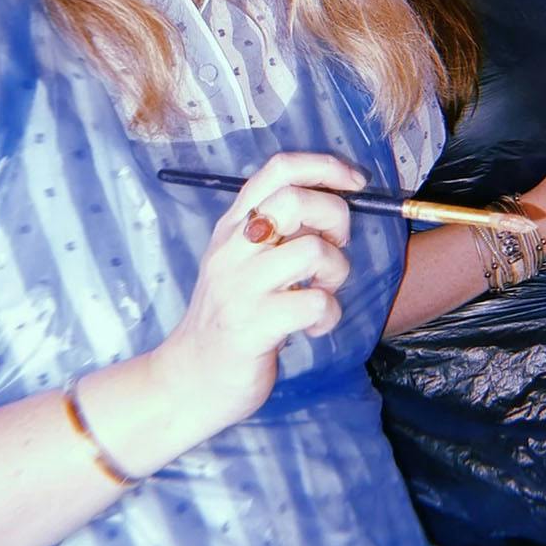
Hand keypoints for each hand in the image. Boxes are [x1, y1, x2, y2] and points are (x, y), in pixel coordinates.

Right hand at [153, 152, 363, 433]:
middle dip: (336, 217)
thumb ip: (282, 227)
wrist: (190, 378)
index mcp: (234, 225)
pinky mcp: (251, 326)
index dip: (326, 167)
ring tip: (322, 291)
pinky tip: (314, 326)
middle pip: (295, 200)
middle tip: (336, 246)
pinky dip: (329, 314)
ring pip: (311, 252)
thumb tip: (340, 197)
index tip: (355, 183)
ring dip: (336, 271)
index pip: (279, 169)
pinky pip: (315, 303)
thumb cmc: (233, 313)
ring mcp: (239, 287)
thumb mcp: (245, 259)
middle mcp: (232, 248)